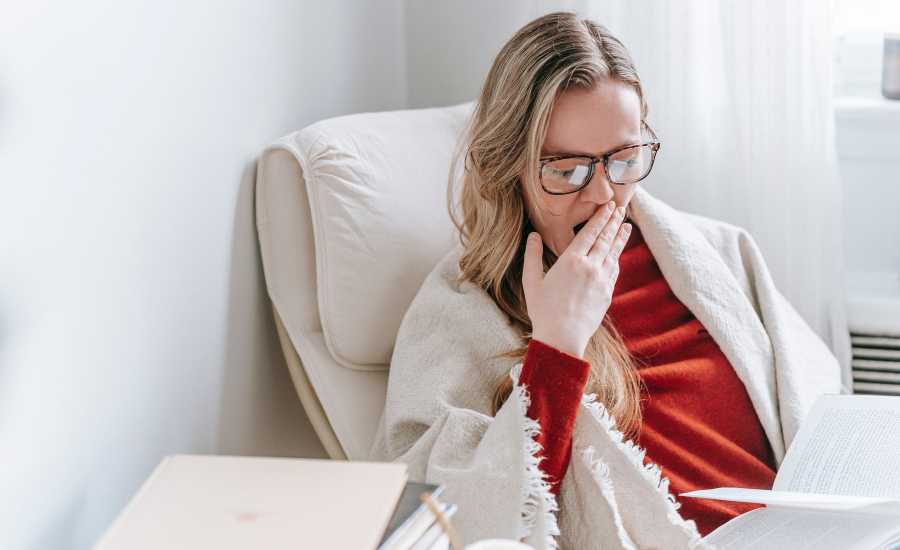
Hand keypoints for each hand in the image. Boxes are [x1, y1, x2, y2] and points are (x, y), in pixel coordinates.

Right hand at [522, 201, 631, 358]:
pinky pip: (614, 271)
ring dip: (620, 237)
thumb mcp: (531, 281)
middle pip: (605, 239)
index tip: (609, 205)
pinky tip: (617, 253)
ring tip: (626, 225)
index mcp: (570, 260)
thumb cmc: (543, 310)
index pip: (590, 232)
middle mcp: (589, 267)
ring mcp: (601, 280)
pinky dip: (617, 258)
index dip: (600, 217)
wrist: (562, 337)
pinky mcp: (607, 294)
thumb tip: (532, 235)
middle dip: (613, 221)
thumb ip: (532, 256)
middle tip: (621, 208)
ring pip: (613, 253)